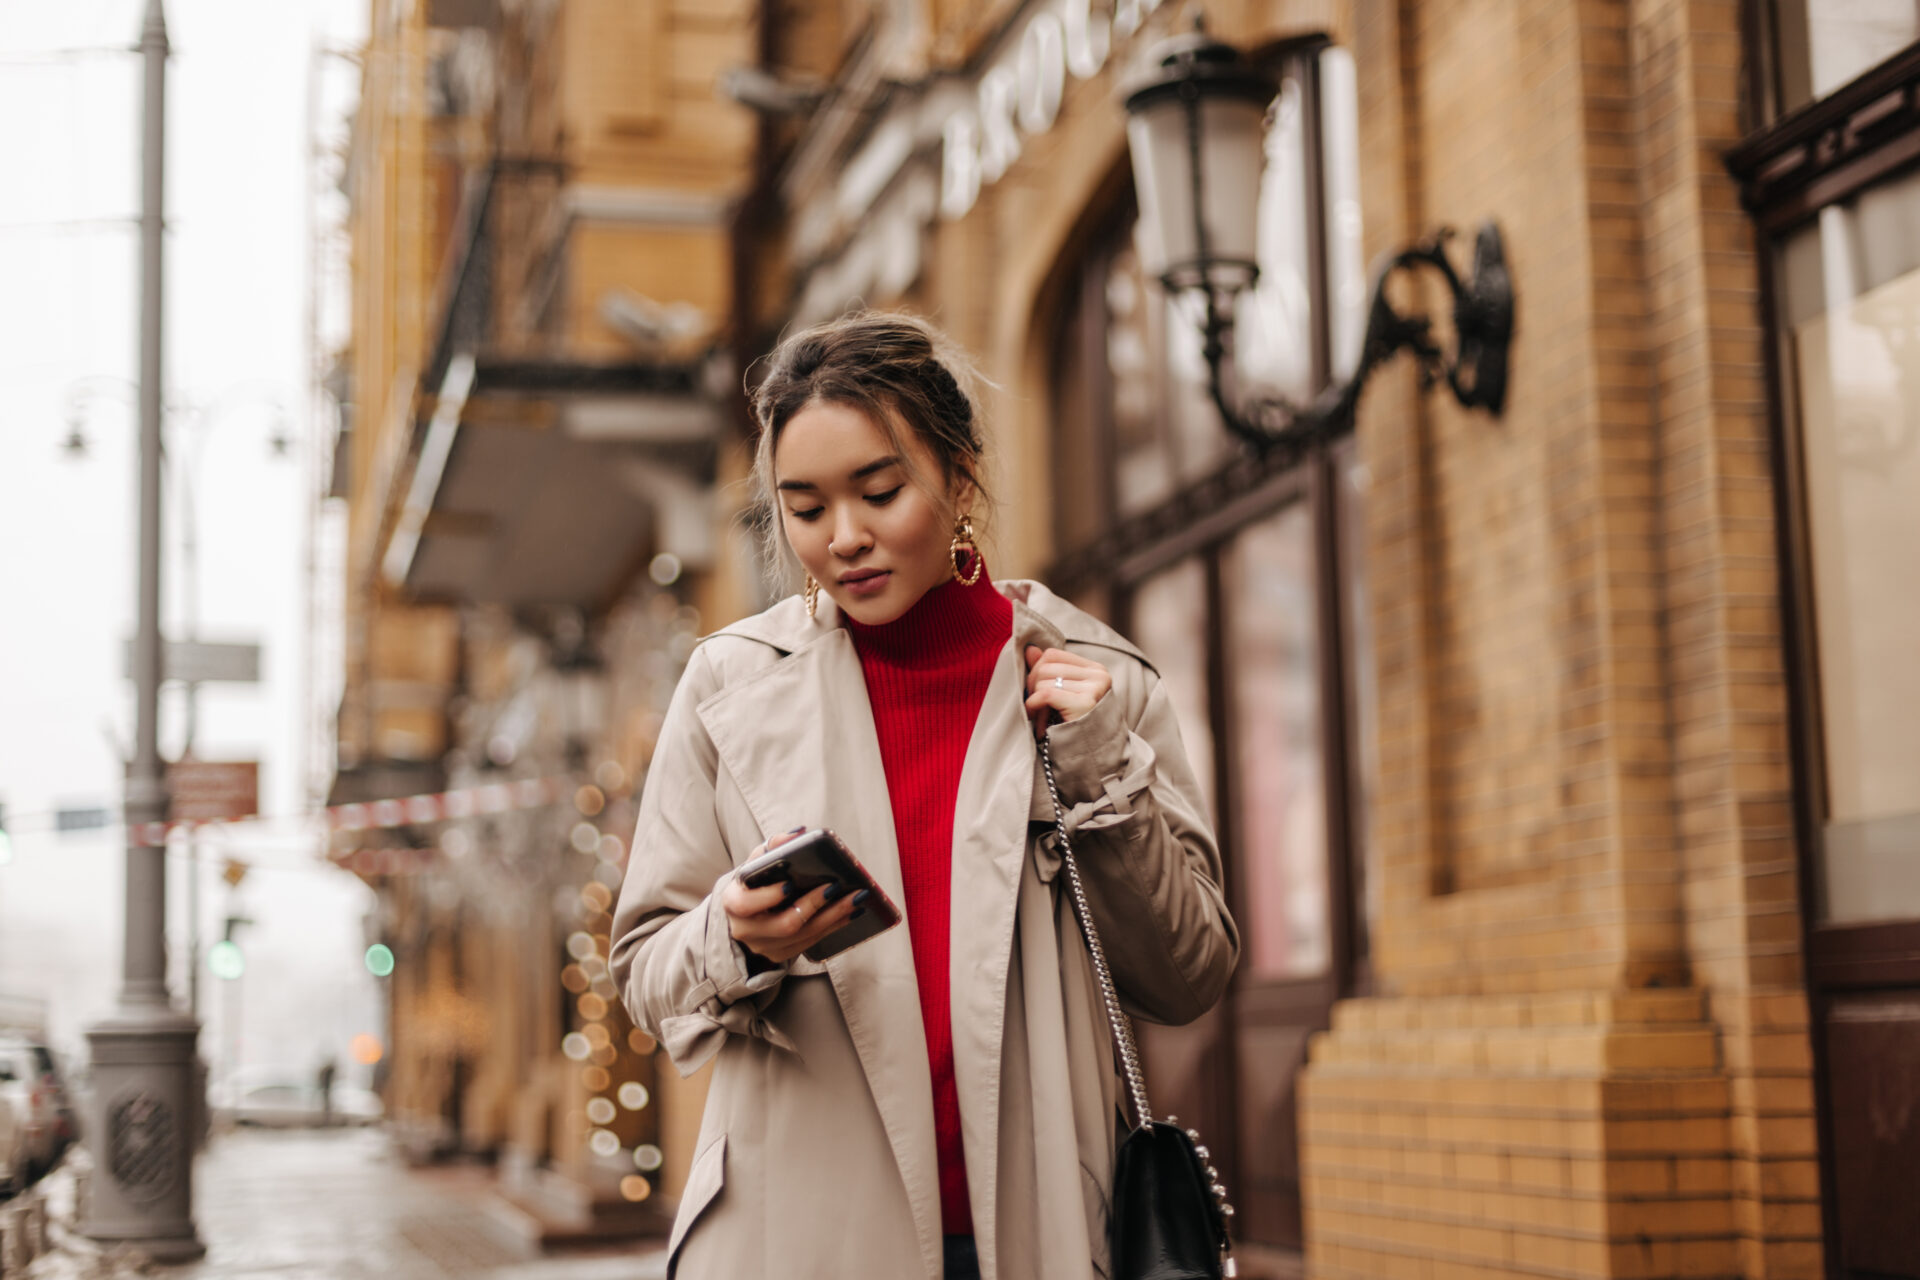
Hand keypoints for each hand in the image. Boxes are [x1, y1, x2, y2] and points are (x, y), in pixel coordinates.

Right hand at [722, 829, 862, 964]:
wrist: (744, 915)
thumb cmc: (752, 884)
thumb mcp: (754, 864)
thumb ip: (772, 847)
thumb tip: (797, 834)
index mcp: (733, 903)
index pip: (746, 904)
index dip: (768, 896)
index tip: (790, 884)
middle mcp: (746, 930)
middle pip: (784, 924)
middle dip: (813, 905)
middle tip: (836, 887)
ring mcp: (764, 946)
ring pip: (803, 936)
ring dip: (833, 917)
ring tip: (855, 899)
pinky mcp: (780, 955)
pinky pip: (810, 943)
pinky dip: (833, 927)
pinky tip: (850, 912)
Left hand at [1024, 645, 1112, 737]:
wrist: (1095, 760)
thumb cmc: (1076, 728)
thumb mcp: (1063, 696)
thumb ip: (1048, 672)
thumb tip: (1029, 648)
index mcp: (1096, 670)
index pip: (1053, 654)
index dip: (1037, 672)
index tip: (1036, 693)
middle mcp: (1098, 675)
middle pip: (1046, 666)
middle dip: (1033, 687)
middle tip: (1035, 709)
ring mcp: (1094, 688)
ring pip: (1043, 681)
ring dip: (1034, 702)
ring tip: (1040, 720)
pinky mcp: (1085, 703)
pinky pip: (1045, 694)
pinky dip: (1034, 705)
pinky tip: (1036, 720)